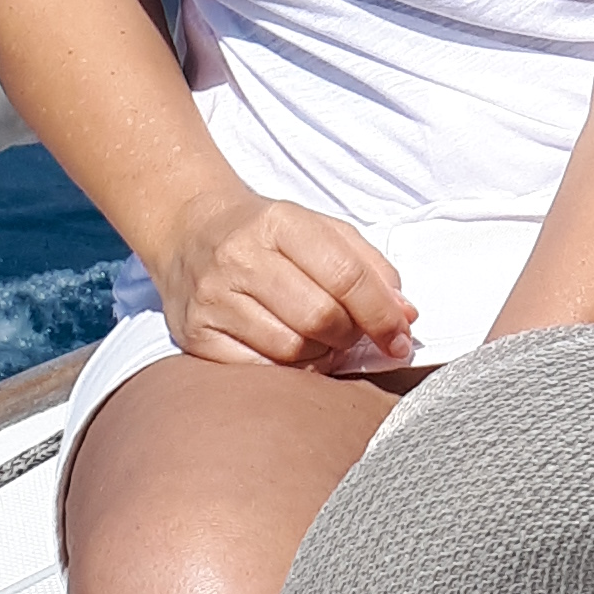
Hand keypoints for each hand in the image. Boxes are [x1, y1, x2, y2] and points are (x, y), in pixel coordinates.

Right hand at [147, 188, 417, 374]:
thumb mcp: (321, 231)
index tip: (401, 336)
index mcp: (279, 222)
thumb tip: (405, 316)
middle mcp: (240, 258)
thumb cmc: (267, 236)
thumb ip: (369, 268)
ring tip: (321, 341)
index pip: (345, 276)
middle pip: (320, 318)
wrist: (189, 232)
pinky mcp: (195, 335)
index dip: (382, 313)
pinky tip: (291, 353)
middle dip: (351, 336)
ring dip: (322, 355)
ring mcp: (213, 298)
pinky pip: (258, 371)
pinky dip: (287, 370)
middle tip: (355, 336)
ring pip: (291, 350)